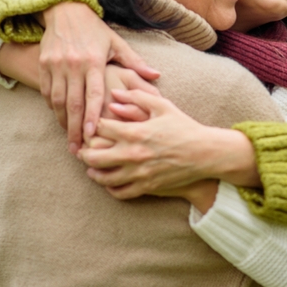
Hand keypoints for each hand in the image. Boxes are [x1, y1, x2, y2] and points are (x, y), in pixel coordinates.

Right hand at [38, 2, 158, 152]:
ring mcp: (56, 65)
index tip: (94, 135)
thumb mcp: (116, 42)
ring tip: (70, 140)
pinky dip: (52, 108)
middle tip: (79, 149)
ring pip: (57, 100)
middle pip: (73, 103)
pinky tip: (60, 119)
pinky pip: (46, 92)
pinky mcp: (44, 64)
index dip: (94, 116)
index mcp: (94, 61)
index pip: (94, 94)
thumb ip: (134, 62)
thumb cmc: (94, 29)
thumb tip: (156, 76)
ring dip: (63, 122)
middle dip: (75, 129)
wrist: (64, 10)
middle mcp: (74, 64)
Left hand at [79, 89, 249, 199]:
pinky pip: (120, 192)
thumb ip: (137, 97)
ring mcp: (139, 173)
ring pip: (104, 178)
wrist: (204, 153)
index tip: (91, 126)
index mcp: (134, 132)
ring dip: (94, 173)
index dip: (91, 126)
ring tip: (91, 168)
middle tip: (81, 150)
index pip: (100, 129)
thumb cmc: (183, 126)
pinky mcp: (147, 187)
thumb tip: (114, 93)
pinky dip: (111, 188)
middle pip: (94, 157)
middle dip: (84, 153)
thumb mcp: (162, 106)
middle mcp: (133, 154)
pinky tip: (110, 182)